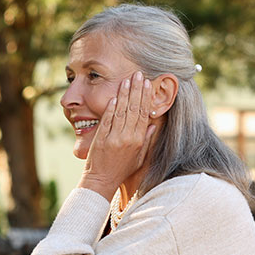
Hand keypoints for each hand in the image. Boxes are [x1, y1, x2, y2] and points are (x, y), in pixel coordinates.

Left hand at [79, 71, 156, 200]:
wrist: (101, 180)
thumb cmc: (121, 170)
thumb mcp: (139, 157)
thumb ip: (147, 141)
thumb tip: (154, 125)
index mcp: (138, 141)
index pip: (144, 114)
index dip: (146, 98)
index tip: (148, 84)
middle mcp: (127, 138)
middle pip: (134, 109)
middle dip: (136, 90)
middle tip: (139, 74)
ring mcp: (113, 138)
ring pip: (121, 112)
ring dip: (124, 94)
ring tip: (127, 80)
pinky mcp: (100, 139)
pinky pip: (107, 121)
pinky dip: (110, 108)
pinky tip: (114, 97)